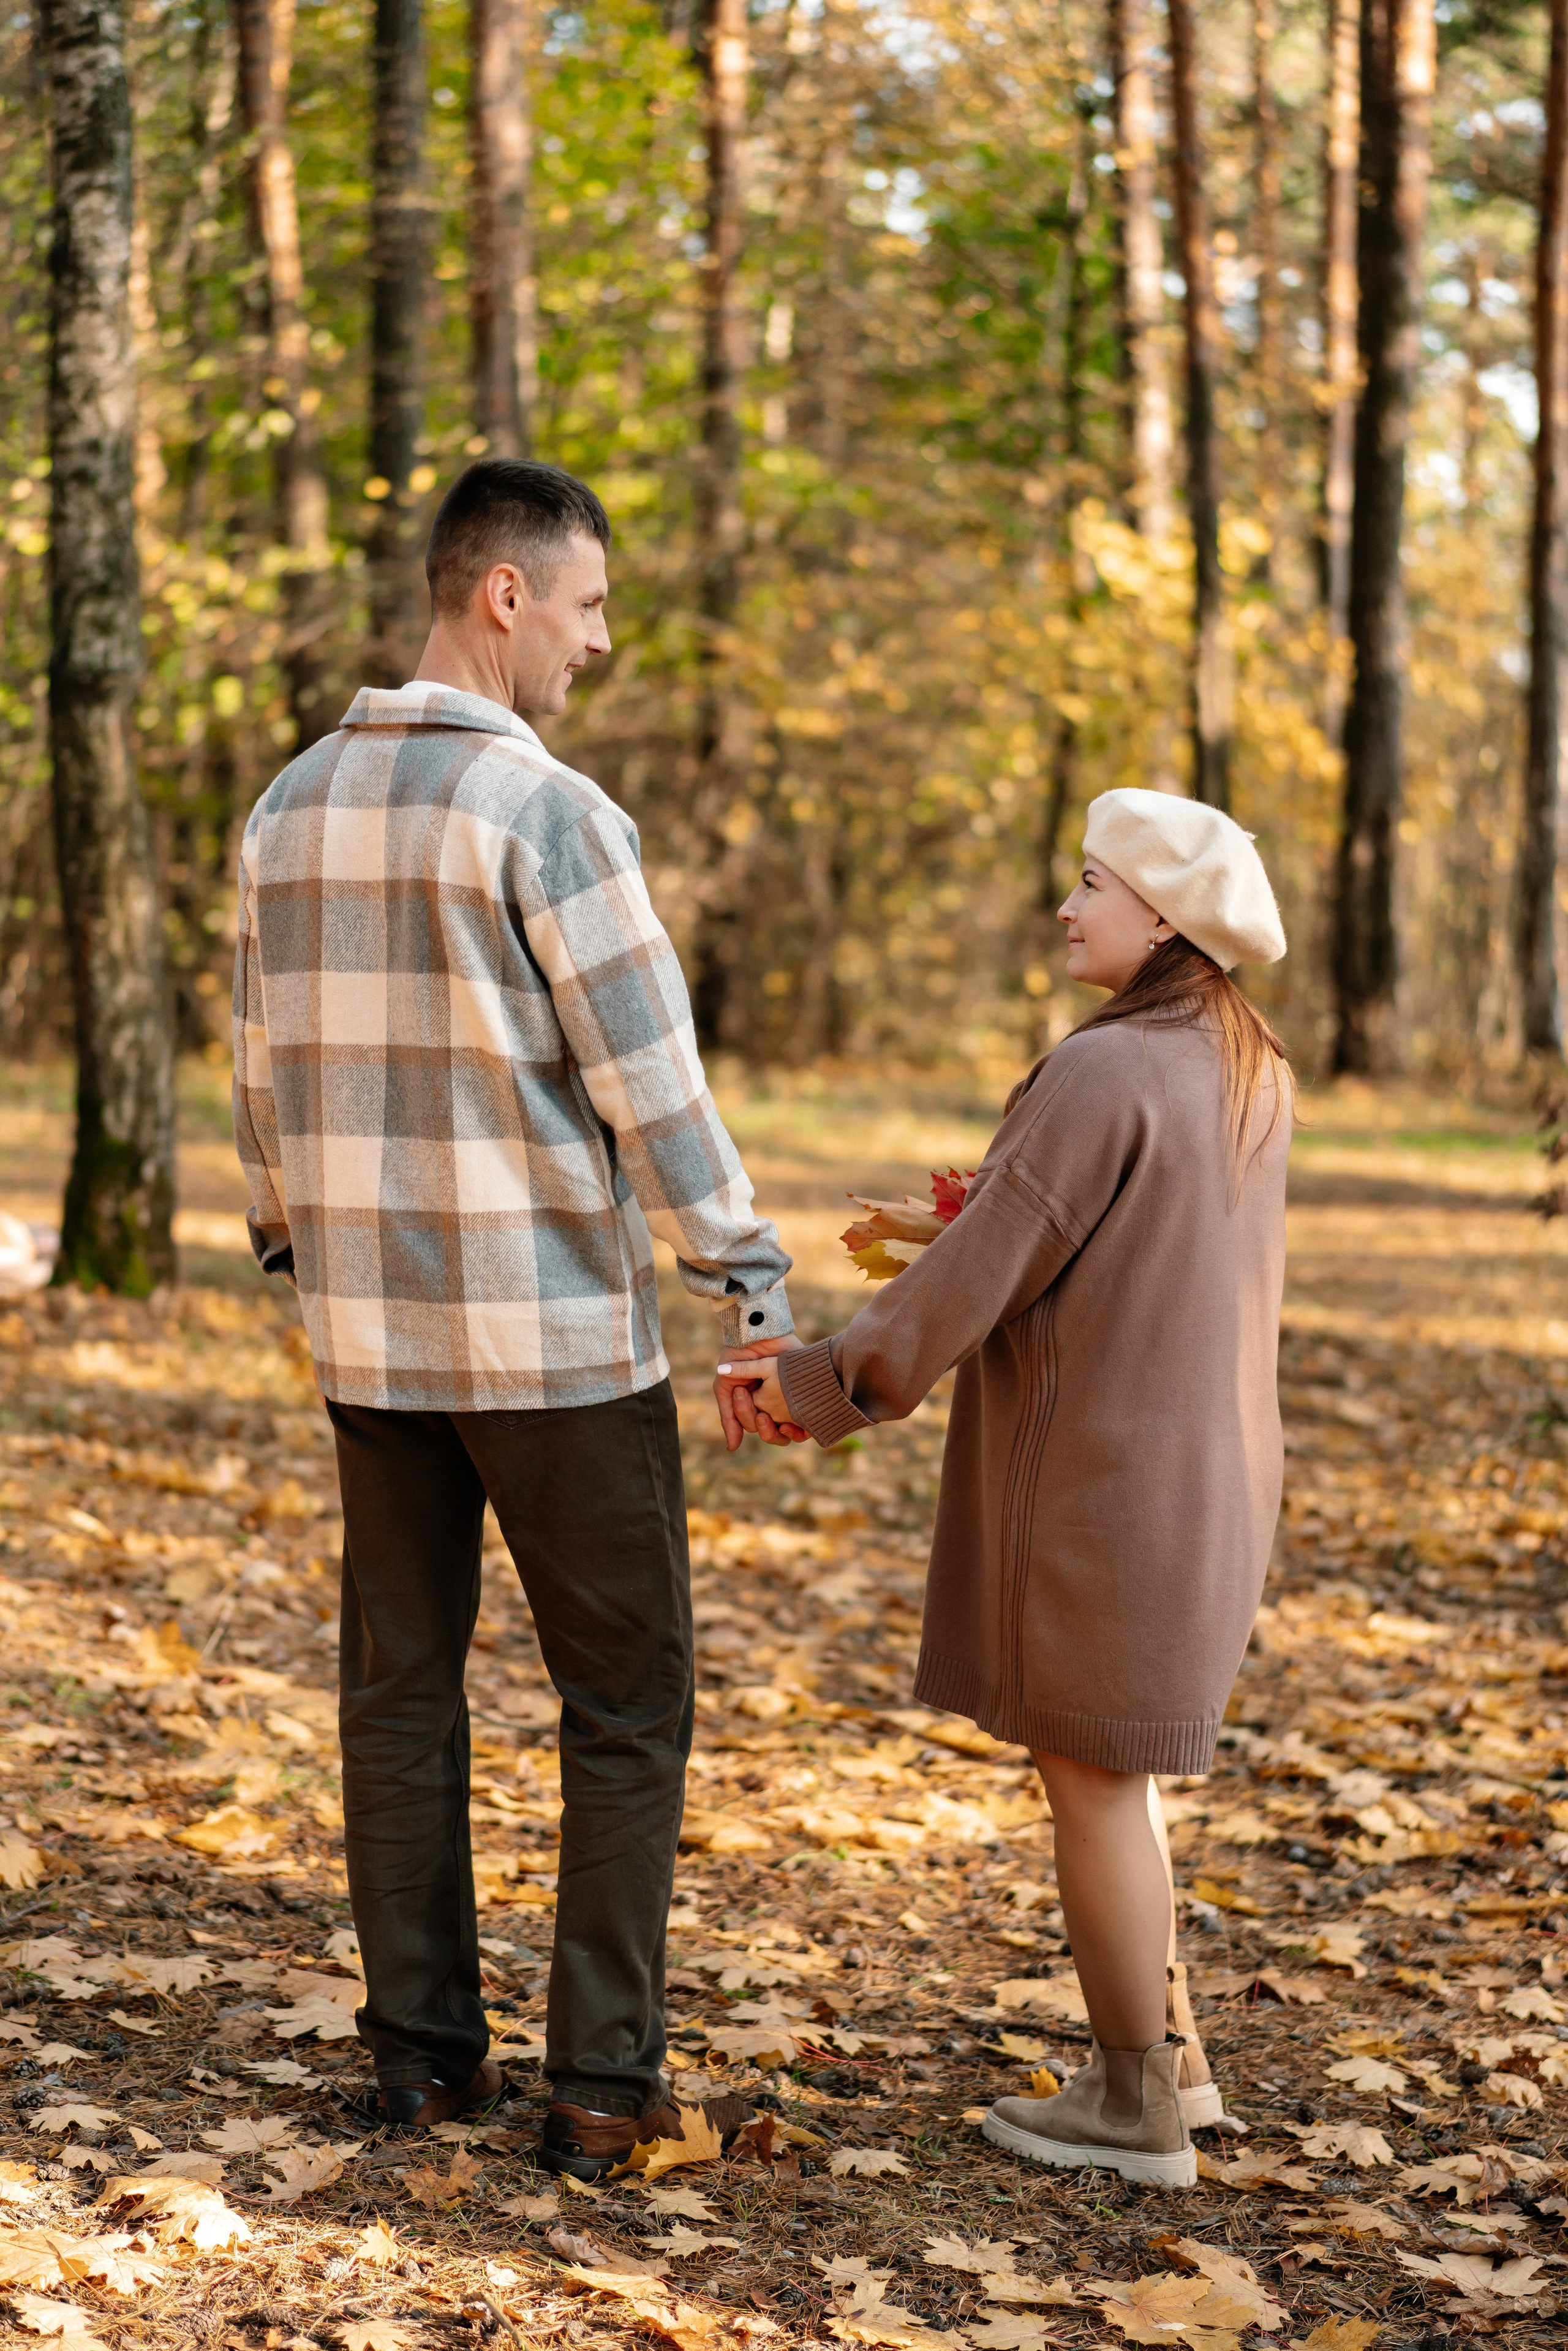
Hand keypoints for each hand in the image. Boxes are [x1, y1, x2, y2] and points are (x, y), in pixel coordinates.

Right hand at [714, 1333, 806, 1451]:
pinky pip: (807, 1424)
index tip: (743, 1392)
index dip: (746, 1416)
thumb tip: (732, 1449)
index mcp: (754, 1406)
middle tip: (762, 1412)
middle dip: (763, 1428)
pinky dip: (799, 1431)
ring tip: (776, 1420)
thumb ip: (729, 1417)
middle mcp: (772, 1408)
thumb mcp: (726, 1386)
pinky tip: (792, 1424)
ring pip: (787, 1434)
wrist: (760, 1333)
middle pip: (770, 1435)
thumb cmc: (739, 1357)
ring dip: (778, 1433)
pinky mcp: (805, 1398)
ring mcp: (789, 1403)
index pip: (752, 1427)